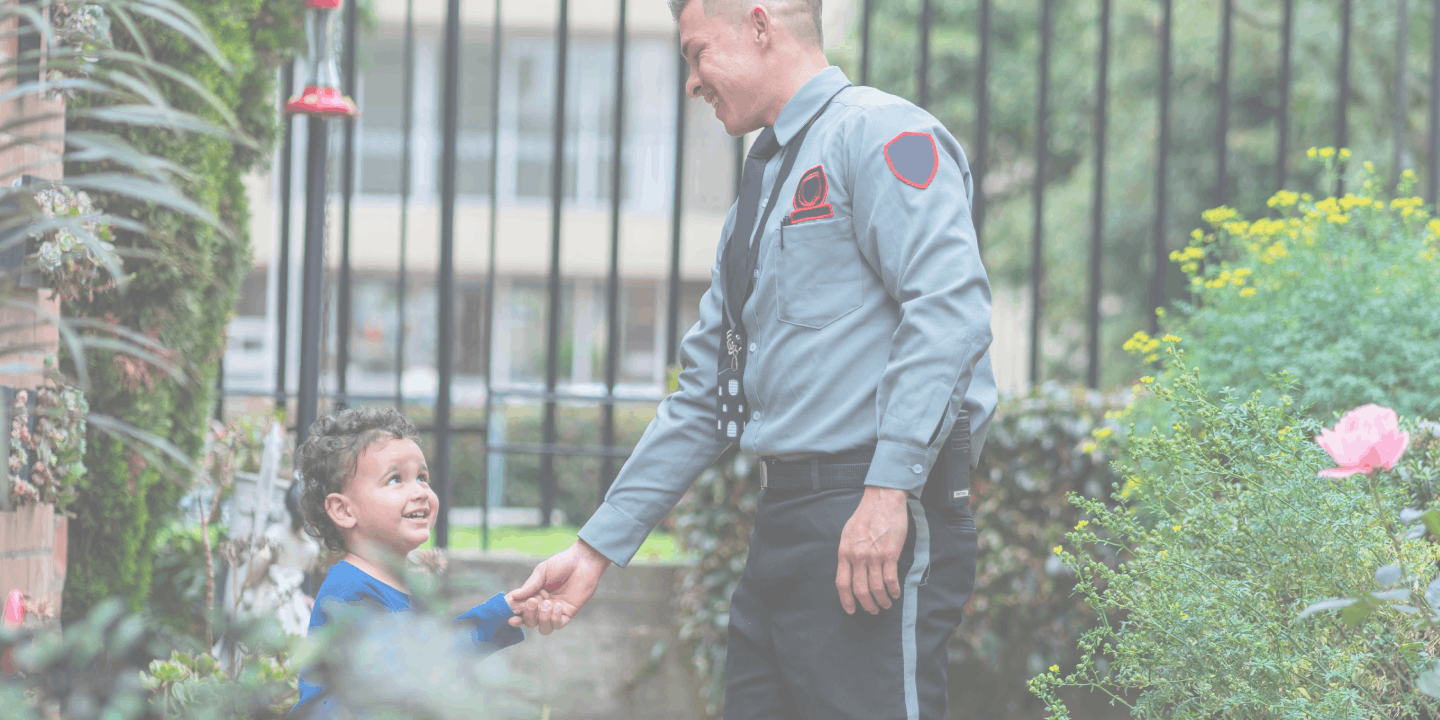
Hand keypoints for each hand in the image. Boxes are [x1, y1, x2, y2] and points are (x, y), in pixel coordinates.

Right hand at [507, 539, 611, 634]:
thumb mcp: (542, 572)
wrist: (583, 562)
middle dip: (528, 615)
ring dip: (542, 618)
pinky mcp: (568, 613)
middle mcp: (543, 605)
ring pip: (543, 628)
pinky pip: (558, 625)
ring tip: (547, 603)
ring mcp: (555, 611)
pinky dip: (555, 619)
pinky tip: (557, 606)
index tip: (510, 615)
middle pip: (530, 622)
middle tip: (532, 602)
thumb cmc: (562, 563)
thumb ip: (529, 586)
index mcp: (534, 595)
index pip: (520, 609)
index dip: (514, 614)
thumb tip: (513, 597)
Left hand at [835, 486, 909, 614]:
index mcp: (845, 552)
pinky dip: (893, 591)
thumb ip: (848, 554)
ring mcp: (874, 556)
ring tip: (886, 604)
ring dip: (882, 601)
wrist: (882, 500)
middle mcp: (857, 556)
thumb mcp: (848, 534)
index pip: (842, 584)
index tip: (851, 610)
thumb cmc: (866, 516)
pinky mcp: (890, 554)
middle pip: (860, 590)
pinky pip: (890, 580)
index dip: (846, 601)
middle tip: (873, 611)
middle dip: (867, 605)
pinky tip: (895, 594)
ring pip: (876, 588)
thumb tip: (849, 573)